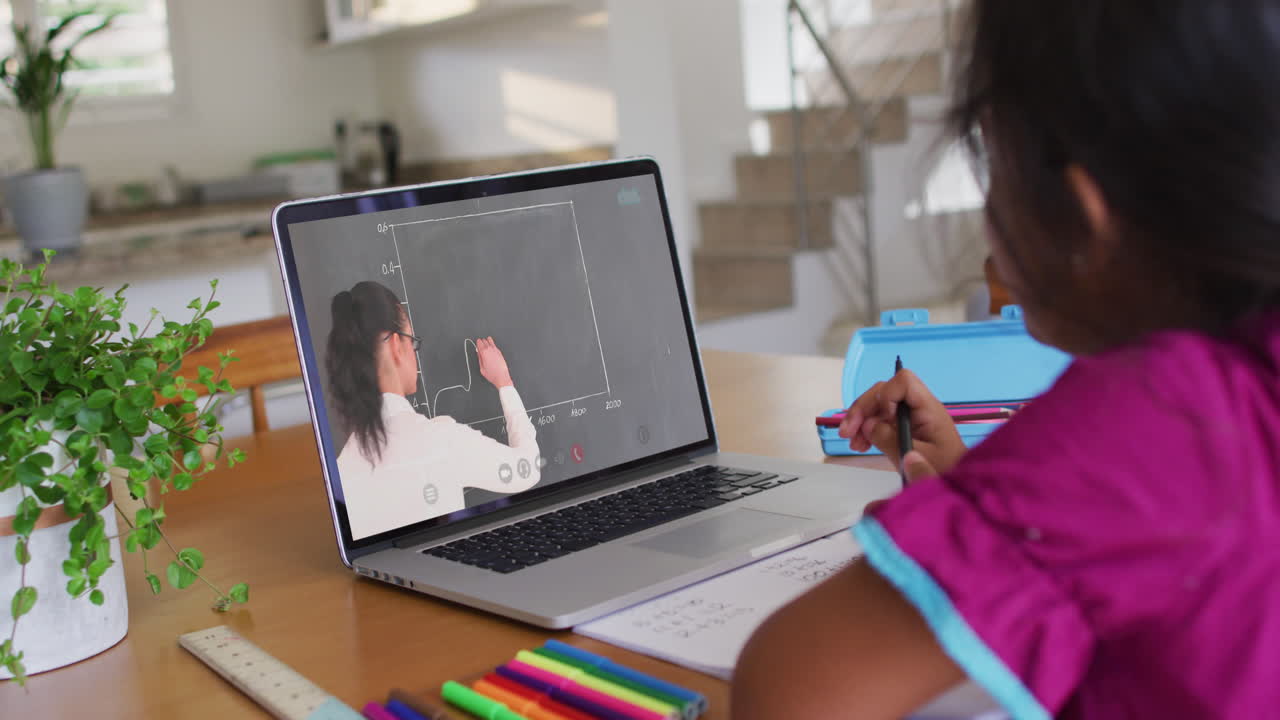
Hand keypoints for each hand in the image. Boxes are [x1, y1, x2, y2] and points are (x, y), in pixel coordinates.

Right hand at [476, 337, 512, 387]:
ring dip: (487, 342)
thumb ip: (479, 358)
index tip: (477, 345)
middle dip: (481, 342)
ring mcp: (496, 350)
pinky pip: (494, 345)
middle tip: (480, 347)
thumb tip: (478, 353)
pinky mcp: (500, 352)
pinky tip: (491, 349)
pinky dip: (492, 345)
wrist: (501, 376)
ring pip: (490, 340)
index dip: (477, 343)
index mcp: (484, 352)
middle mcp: (490, 349)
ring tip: (485, 346)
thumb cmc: (492, 374)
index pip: (479, 342)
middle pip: (484, 340)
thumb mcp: (481, 368)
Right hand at [837, 369, 965, 478]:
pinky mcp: (904, 427)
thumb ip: (890, 440)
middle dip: (862, 409)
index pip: (904, 382)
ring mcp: (909, 417)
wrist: (960, 487)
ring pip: (878, 406)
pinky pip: (881, 420)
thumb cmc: (945, 470)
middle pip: (884, 392)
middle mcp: (918, 407)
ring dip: (860, 421)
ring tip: (853, 443)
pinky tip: (860, 445)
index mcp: (928, 409)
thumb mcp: (915, 458)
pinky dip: (867, 430)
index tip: (879, 419)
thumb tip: (868, 425)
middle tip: (847, 433)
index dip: (885, 395)